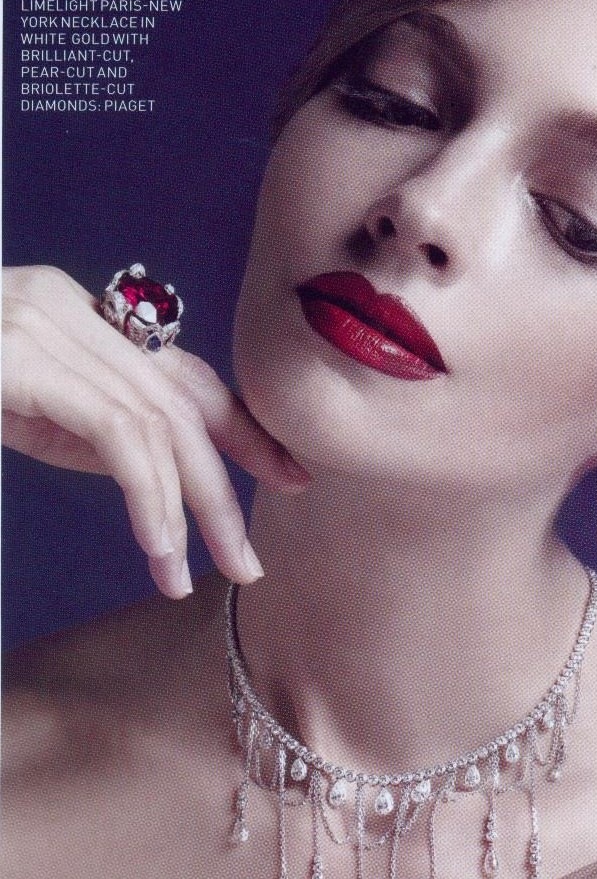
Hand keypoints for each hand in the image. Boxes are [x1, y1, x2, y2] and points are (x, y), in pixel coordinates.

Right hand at [2, 265, 309, 597]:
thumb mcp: (21, 414)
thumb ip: (86, 430)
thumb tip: (158, 476)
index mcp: (73, 312)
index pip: (181, 373)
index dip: (242, 429)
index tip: (288, 477)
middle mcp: (66, 305)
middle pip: (181, 398)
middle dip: (231, 479)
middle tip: (253, 555)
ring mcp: (43, 324)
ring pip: (159, 421)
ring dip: (191, 507)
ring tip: (201, 573)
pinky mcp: (26, 357)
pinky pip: (117, 434)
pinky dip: (147, 498)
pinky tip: (158, 548)